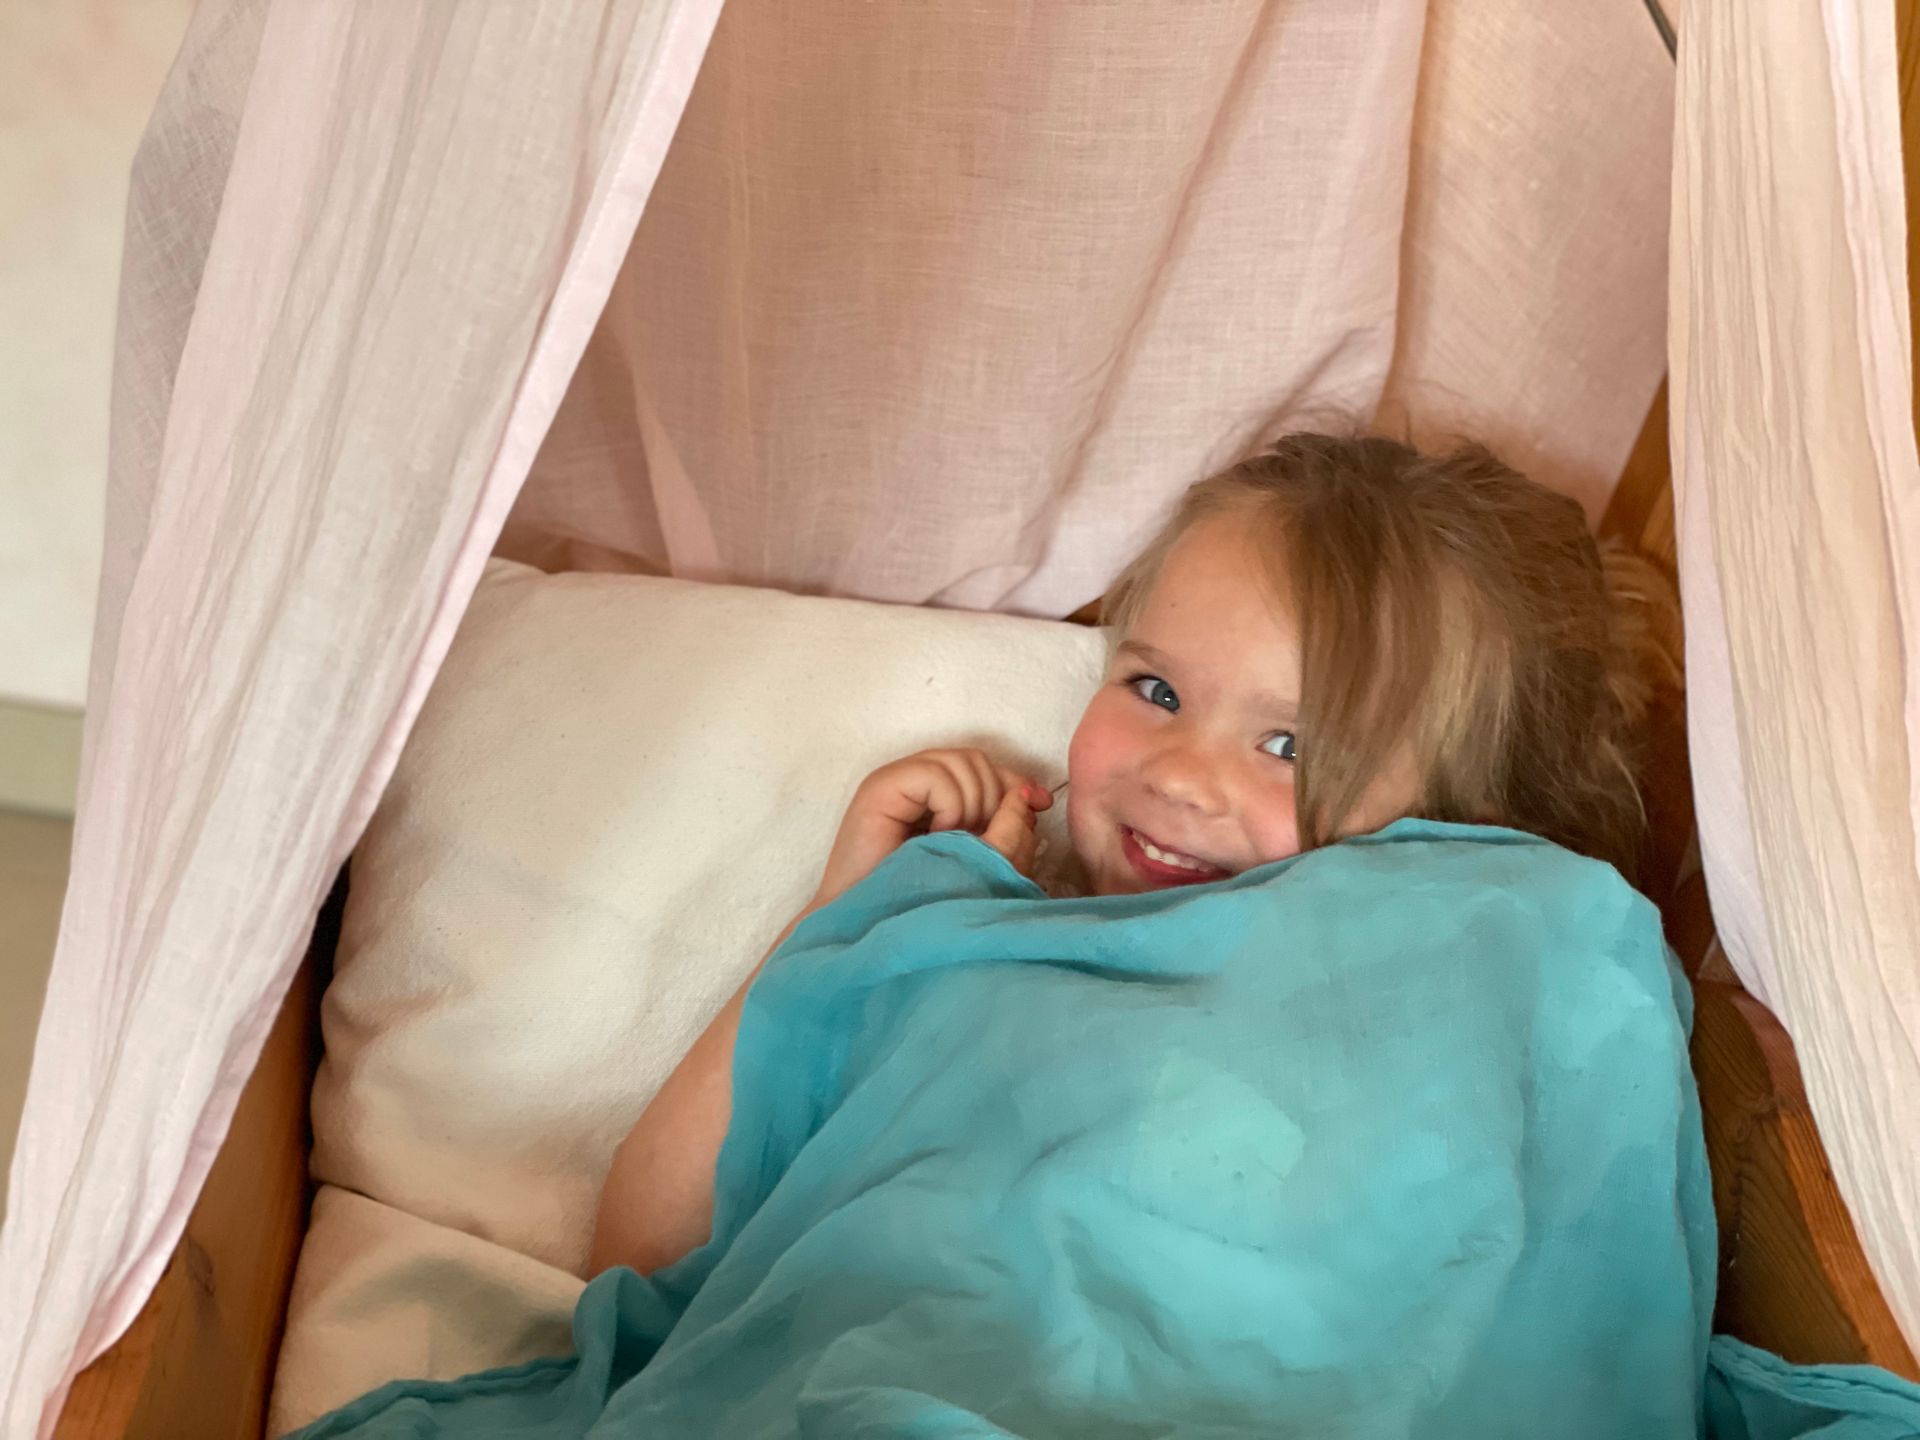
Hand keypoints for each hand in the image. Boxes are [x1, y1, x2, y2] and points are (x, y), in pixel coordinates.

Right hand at [814, 748, 1053, 904]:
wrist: (871, 931)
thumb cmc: (924, 906)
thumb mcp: (979, 861)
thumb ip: (1008, 827)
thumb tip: (1032, 795)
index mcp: (936, 797)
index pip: (987, 769)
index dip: (1015, 784)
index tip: (1041, 806)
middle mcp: (914, 782)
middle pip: (979, 760)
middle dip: (995, 799)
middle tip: (978, 842)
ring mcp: (895, 781)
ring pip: (964, 762)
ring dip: (974, 806)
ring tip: (953, 844)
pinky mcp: (881, 788)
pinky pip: (938, 776)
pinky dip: (951, 808)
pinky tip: (937, 840)